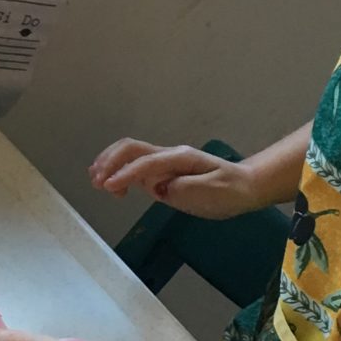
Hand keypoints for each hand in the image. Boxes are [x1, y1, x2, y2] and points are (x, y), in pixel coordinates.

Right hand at [89, 137, 261, 216]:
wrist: (245, 186)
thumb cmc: (230, 190)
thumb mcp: (212, 192)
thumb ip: (184, 189)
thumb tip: (157, 188)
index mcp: (180, 158)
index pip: (146, 163)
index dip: (125, 174)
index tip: (109, 188)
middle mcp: (168, 156)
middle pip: (131, 149)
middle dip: (110, 161)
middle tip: (96, 181)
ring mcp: (164, 163)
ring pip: (129, 155)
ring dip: (110, 164)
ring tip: (95, 182)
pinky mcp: (162, 174)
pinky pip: (135, 168)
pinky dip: (119, 173)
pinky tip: (112, 188)